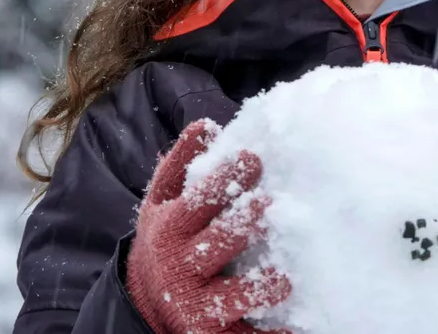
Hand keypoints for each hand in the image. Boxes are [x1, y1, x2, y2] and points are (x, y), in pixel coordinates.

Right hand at [126, 119, 289, 333]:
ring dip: (257, 288)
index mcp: (171, 229)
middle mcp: (181, 266)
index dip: (223, 180)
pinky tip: (293, 330)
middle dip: (240, 226)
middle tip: (269, 204)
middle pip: (213, 245)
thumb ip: (180, 165)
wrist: (144, 304)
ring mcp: (198, 303)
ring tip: (282, 279)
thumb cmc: (165, 240)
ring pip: (229, 297)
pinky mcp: (212, 331)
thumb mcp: (161, 203)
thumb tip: (205, 124)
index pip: (198, 202)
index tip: (254, 158)